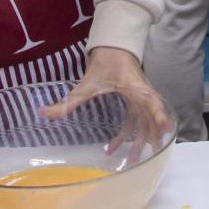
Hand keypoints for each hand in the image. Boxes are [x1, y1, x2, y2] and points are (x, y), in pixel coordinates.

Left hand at [42, 46, 172, 163]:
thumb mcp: (87, 83)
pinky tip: (113, 147)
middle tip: (141, 159)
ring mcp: (141, 99)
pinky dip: (129, 134)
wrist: (113, 47)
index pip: (152, 103)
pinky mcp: (136, 102)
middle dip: (147, 140)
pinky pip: (136, 121)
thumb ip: (68, 101)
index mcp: (136, 88)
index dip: (159, 115)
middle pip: (150, 119)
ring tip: (130, 161)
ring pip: (144, 123)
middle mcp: (143, 95)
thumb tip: (43, 113)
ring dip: (138, 141)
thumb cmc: (105, 62)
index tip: (165, 129)